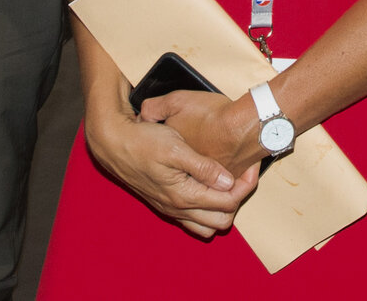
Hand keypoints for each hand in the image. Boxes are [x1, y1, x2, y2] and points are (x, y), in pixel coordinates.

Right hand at [86, 103, 257, 238]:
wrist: (114, 143)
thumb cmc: (144, 141)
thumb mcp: (175, 147)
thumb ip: (203, 167)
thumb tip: (228, 182)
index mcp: (183, 195)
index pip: (228, 203)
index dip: (246, 186)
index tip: (252, 167)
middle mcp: (177, 208)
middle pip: (222, 221)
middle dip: (237, 200)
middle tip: (243, 175)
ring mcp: (170, 208)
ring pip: (207, 225)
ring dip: (221, 208)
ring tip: (228, 182)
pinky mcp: (165, 204)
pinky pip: (193, 219)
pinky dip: (206, 208)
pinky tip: (208, 185)